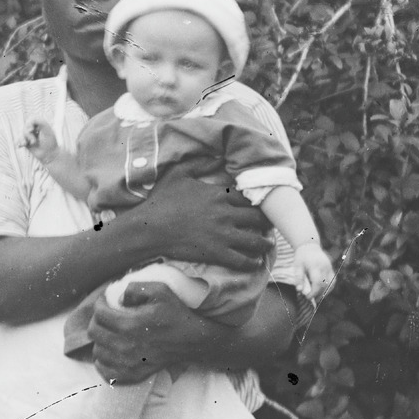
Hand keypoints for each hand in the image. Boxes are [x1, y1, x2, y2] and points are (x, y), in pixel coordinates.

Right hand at [20, 119, 57, 160]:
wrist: (50, 155)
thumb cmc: (50, 142)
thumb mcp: (46, 129)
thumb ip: (39, 121)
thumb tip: (28, 122)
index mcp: (41, 125)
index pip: (31, 120)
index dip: (29, 124)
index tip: (31, 129)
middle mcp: (35, 130)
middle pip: (25, 127)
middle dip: (27, 134)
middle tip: (34, 141)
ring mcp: (31, 137)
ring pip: (22, 134)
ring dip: (24, 139)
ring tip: (27, 144)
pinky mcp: (27, 143)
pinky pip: (20, 141)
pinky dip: (19, 142)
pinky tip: (20, 146)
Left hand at [87, 284, 208, 382]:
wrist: (192, 340)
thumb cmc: (176, 314)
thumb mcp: (160, 290)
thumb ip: (135, 288)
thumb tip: (119, 298)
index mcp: (130, 325)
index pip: (99, 314)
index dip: (99, 304)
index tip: (105, 301)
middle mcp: (125, 346)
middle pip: (94, 332)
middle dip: (97, 320)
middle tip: (106, 316)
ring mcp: (128, 364)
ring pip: (98, 352)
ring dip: (100, 340)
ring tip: (110, 333)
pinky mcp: (133, 375)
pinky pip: (105, 372)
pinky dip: (103, 362)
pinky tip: (110, 353)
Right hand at [128, 171, 271, 272]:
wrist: (149, 228)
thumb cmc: (162, 200)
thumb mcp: (179, 173)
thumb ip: (201, 163)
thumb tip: (218, 156)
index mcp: (219, 194)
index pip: (249, 198)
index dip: (257, 203)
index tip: (260, 207)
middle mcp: (226, 214)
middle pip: (258, 218)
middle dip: (266, 223)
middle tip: (269, 226)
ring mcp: (223, 235)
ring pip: (256, 241)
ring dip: (264, 244)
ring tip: (266, 246)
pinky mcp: (217, 253)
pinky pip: (243, 260)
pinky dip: (252, 262)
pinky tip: (254, 262)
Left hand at [292, 242, 336, 301]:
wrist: (309, 246)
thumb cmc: (302, 257)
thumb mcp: (297, 266)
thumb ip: (298, 278)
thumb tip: (299, 290)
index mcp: (315, 266)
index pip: (317, 282)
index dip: (313, 292)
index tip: (307, 297)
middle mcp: (325, 267)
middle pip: (325, 285)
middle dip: (318, 294)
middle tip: (310, 299)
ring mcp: (329, 267)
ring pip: (331, 284)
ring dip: (324, 293)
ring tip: (316, 297)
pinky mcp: (331, 269)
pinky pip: (333, 281)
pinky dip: (328, 288)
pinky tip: (321, 292)